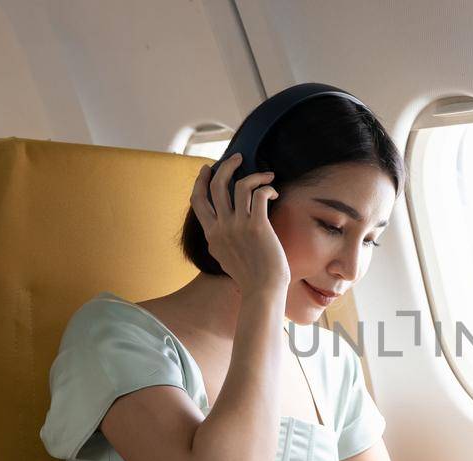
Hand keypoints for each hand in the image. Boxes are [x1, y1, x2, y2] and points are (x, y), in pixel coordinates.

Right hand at [190, 153, 290, 295]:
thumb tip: (220, 233)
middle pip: (215, 187)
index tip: (208, 169)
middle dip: (225, 167)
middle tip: (238, 158)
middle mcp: (221, 228)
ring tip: (267, 174)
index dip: (201, 182)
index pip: (198, 202)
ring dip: (254, 175)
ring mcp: (237, 226)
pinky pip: (259, 194)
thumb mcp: (225, 259)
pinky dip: (267, 188)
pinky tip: (275, 192)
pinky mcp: (257, 226)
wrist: (263, 291)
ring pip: (238, 186)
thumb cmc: (251, 278)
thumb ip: (220, 242)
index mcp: (211, 235)